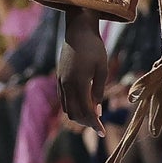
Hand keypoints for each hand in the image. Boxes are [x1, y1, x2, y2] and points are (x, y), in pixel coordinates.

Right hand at [58, 9, 109, 132]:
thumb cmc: (94, 48)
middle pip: (74, 113)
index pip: (85, 111)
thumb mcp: (102, 69)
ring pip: (67, 108)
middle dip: (86, 123)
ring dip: (78, 116)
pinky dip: (72, 107)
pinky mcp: (59, 78)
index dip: (94, 124)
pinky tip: (82, 106)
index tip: (102, 132)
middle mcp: (67, 84)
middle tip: (99, 126)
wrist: (78, 30)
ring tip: (91, 118)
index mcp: (79, 83)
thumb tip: (97, 112)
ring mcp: (61, 81)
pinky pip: (63, 99)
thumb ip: (99, 91)